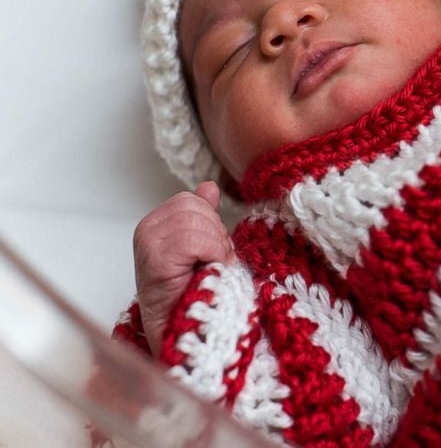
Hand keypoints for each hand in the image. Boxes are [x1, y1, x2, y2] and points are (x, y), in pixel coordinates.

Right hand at [133, 181, 234, 356]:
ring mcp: (147, 244)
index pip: (192, 201)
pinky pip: (195, 240)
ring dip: (215, 248)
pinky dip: (211, 255)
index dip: (210, 226)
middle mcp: (146, 230)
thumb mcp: (206, 247)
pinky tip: (206, 272)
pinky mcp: (154, 259)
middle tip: (209, 264)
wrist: (189, 334)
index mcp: (157, 224)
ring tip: (207, 270)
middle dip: (214, 236)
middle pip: (195, 208)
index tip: (208, 254)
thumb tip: (209, 186)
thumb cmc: (198, 293)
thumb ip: (205, 216)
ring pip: (197, 222)